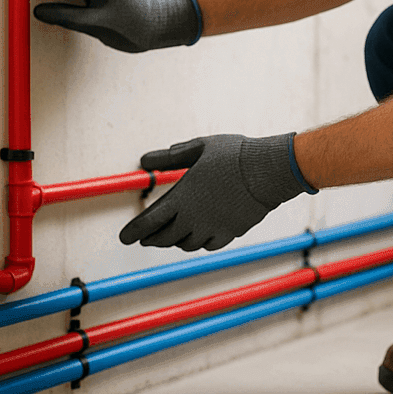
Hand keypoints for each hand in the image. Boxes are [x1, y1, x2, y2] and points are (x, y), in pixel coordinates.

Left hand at [120, 133, 315, 250]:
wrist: (269, 170)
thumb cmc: (234, 155)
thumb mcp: (198, 148)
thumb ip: (169, 157)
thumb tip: (145, 161)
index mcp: (182, 198)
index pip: (148, 222)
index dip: (133, 232)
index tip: (123, 238)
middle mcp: (194, 218)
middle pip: (163, 238)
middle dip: (150, 239)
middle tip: (143, 238)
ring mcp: (212, 228)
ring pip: (185, 244)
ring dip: (174, 241)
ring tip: (169, 235)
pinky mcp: (230, 233)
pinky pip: (208, 244)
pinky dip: (198, 242)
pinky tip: (197, 236)